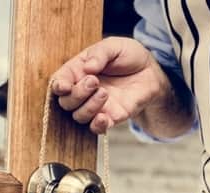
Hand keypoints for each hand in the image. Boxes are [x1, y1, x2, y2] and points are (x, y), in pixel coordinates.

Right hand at [50, 37, 174, 134]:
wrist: (150, 72)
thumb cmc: (129, 56)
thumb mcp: (114, 46)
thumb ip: (100, 53)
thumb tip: (87, 68)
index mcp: (78, 71)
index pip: (59, 82)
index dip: (58, 86)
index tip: (65, 86)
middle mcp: (83, 91)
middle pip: (66, 102)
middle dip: (77, 94)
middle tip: (94, 81)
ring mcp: (96, 106)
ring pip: (79, 116)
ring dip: (88, 106)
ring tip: (105, 92)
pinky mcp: (110, 118)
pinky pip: (96, 128)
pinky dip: (97, 125)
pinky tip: (103, 117)